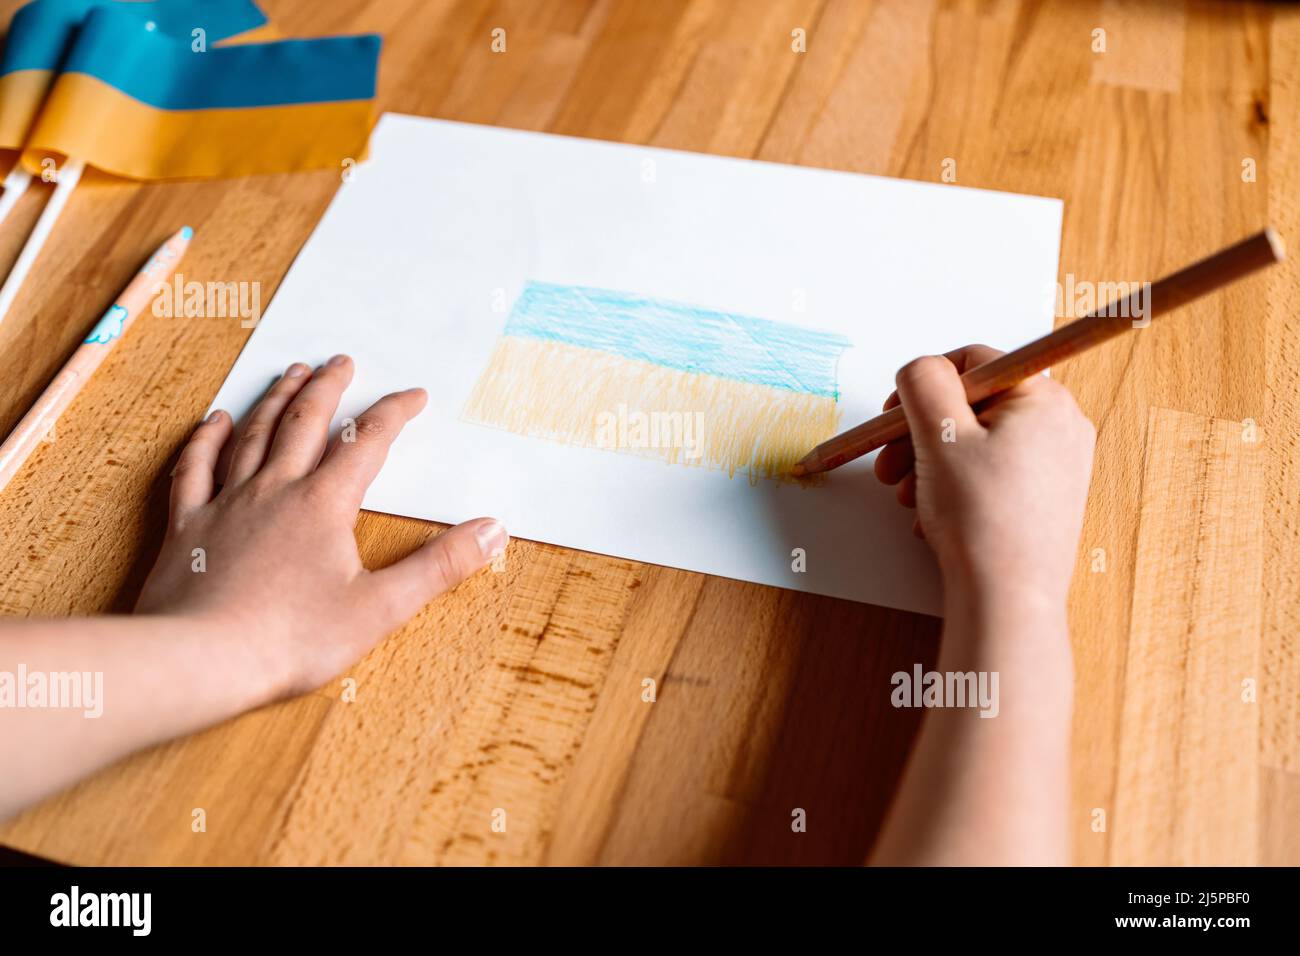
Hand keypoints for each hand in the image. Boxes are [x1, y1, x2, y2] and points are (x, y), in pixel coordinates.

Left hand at [135, 355, 506, 697]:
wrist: (201, 660)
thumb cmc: (291, 640)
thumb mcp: (381, 608)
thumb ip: (439, 565)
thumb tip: (492, 531)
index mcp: (324, 504)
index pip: (368, 443)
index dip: (394, 413)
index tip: (414, 395)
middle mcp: (275, 490)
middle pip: (304, 422)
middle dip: (328, 388)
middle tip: (341, 362)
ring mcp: (227, 504)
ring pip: (254, 435)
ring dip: (276, 399)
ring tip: (291, 374)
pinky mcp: (188, 527)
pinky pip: (196, 468)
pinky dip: (206, 439)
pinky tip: (214, 421)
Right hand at [874, 345, 1094, 609]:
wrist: (1008, 598)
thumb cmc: (981, 518)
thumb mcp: (939, 435)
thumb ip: (924, 382)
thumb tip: (922, 367)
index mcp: (1043, 398)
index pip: (975, 362)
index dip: (924, 384)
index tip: (894, 413)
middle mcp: (1060, 425)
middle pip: (973, 407)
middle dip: (920, 433)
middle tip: (889, 463)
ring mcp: (1057, 465)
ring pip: (977, 444)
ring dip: (931, 464)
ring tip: (908, 496)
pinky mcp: (1046, 499)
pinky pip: (991, 474)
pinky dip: (955, 487)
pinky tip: (933, 514)